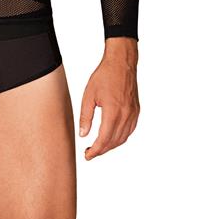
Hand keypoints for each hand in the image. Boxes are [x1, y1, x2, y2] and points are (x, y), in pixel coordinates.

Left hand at [78, 43, 139, 159]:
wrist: (121, 63)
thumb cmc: (104, 76)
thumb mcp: (89, 95)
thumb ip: (85, 116)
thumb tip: (83, 135)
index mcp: (113, 112)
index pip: (104, 140)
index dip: (95, 151)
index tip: (87, 155)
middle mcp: (126, 115)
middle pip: (114, 142)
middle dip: (101, 150)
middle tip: (90, 152)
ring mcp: (133, 114)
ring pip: (123, 138)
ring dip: (111, 145)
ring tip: (99, 147)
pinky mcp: (136, 111)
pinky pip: (129, 130)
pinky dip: (120, 137)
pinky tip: (112, 137)